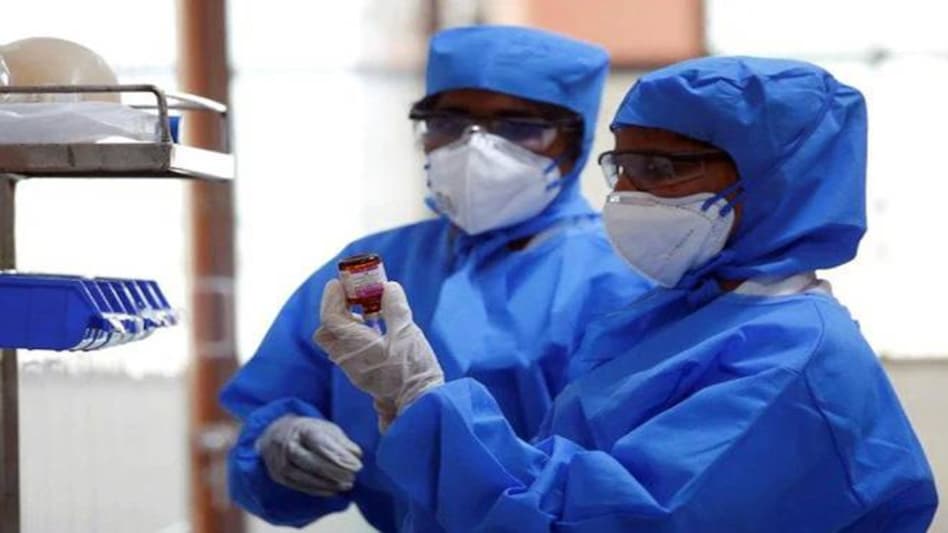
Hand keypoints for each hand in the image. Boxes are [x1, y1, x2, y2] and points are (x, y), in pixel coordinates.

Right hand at [255, 415, 362, 496]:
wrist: (276, 434)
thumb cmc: (309, 432)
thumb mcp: (326, 428)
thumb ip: (341, 441)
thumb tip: (356, 454)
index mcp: (303, 429)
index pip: (321, 444)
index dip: (340, 456)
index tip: (357, 466)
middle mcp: (289, 445)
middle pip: (312, 462)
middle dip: (335, 472)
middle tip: (353, 478)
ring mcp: (281, 462)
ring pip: (305, 476)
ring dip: (328, 483)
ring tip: (347, 485)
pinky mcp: (279, 476)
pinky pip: (300, 486)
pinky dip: (317, 490)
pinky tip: (333, 491)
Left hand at [314, 280, 444, 428]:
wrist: (420, 404)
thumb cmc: (413, 369)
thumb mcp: (407, 332)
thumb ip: (395, 307)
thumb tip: (388, 287)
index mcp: (355, 345)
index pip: (330, 318)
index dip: (331, 298)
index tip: (338, 283)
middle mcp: (348, 359)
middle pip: (326, 332)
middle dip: (334, 311)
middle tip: (351, 298)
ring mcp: (354, 370)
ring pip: (336, 343)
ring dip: (346, 324)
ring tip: (367, 312)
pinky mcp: (362, 376)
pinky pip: (348, 351)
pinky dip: (354, 336)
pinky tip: (374, 331)